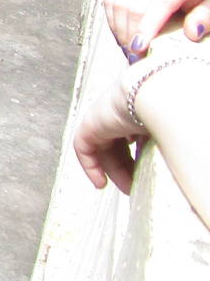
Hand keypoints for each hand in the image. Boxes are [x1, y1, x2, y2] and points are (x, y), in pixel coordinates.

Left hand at [73, 47, 209, 228]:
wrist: (160, 92)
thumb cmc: (182, 110)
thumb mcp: (181, 135)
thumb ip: (182, 151)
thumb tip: (196, 176)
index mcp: (148, 107)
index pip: (141, 135)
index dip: (143, 156)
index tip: (150, 174)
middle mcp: (126, 108)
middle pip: (122, 142)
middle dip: (129, 167)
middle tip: (139, 187)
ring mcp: (107, 113)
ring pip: (105, 146)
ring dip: (114, 170)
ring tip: (127, 188)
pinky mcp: (91, 121)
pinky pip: (84, 146)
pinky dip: (91, 166)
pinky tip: (100, 183)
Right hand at [105, 0, 209, 57]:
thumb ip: (205, 16)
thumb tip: (193, 34)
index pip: (159, 3)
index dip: (146, 26)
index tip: (139, 47)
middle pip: (131, 5)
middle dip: (129, 34)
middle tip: (134, 57)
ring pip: (115, 2)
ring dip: (118, 29)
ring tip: (127, 48)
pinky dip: (112, 20)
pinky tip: (121, 33)